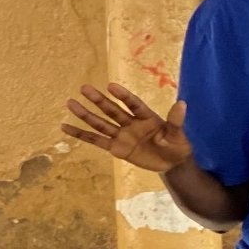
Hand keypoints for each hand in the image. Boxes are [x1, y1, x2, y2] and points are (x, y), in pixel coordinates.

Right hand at [63, 83, 193, 172]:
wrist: (171, 162)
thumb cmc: (176, 145)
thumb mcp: (178, 135)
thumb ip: (176, 121)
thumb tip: (182, 103)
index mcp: (146, 117)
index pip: (133, 104)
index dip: (123, 96)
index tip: (111, 86)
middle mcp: (131, 122)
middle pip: (112, 110)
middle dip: (99, 101)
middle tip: (84, 88)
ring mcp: (122, 134)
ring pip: (101, 123)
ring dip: (86, 114)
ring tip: (70, 103)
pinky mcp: (116, 147)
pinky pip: (96, 140)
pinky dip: (81, 135)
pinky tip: (66, 127)